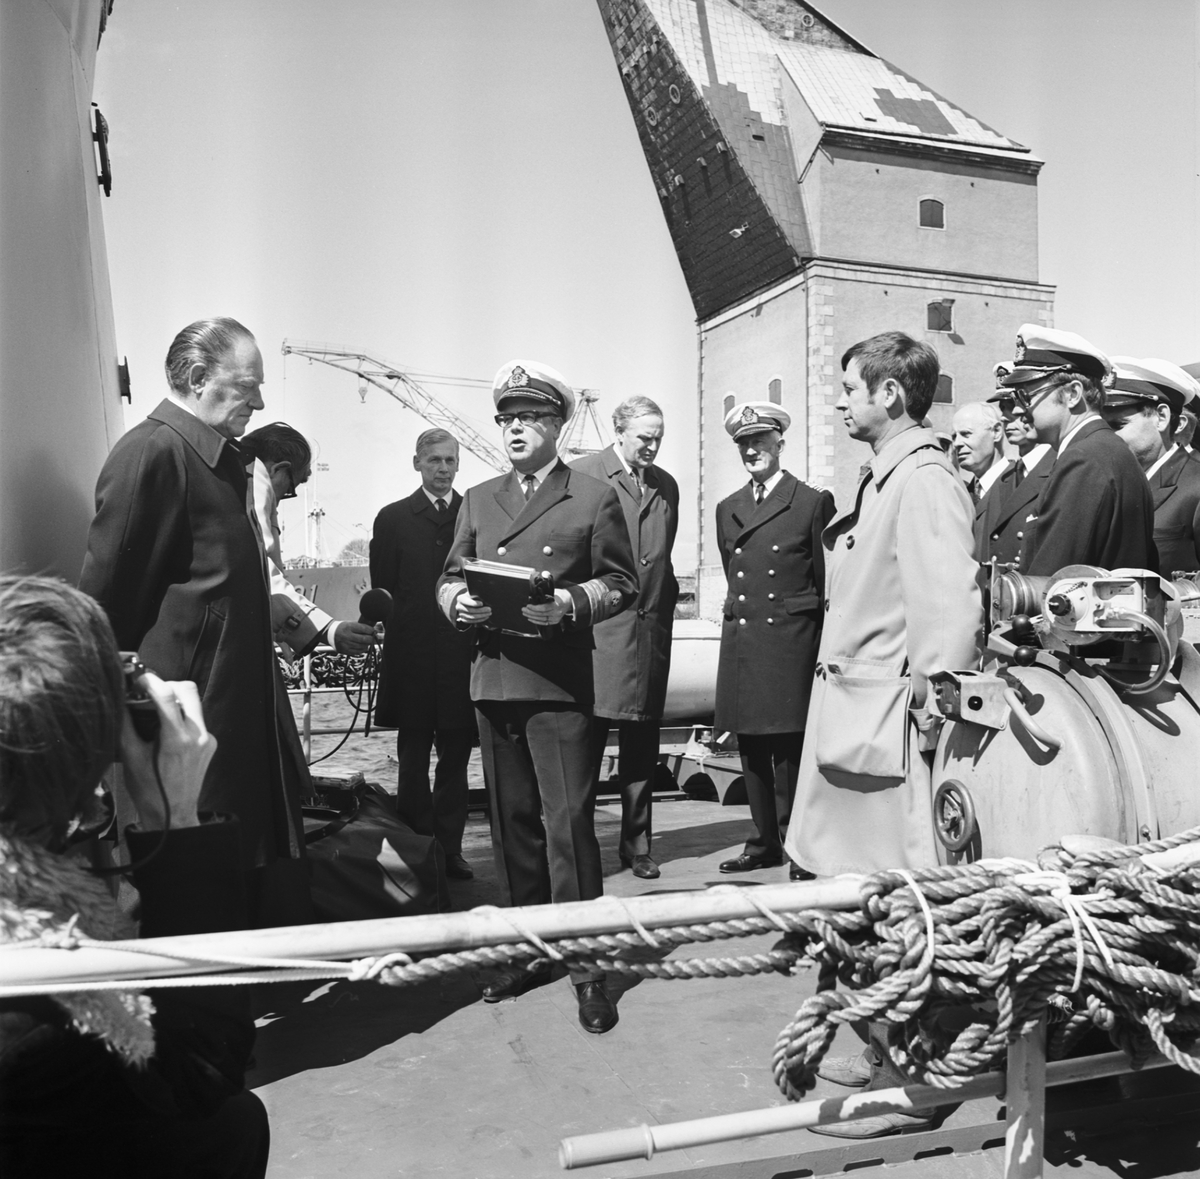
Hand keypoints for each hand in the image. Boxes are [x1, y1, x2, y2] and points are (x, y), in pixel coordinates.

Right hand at [119, 673, 216, 830]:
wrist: (173, 816)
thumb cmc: (151, 792)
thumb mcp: (130, 757)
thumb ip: (126, 725)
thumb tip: (119, 701)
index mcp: (177, 740)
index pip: (167, 696)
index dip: (150, 681)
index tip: (137, 679)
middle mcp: (197, 736)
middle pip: (188, 690)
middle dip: (167, 685)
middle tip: (148, 693)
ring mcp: (207, 739)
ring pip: (194, 703)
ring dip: (174, 701)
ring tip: (153, 713)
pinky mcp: (210, 743)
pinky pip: (196, 719)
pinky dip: (180, 718)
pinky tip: (164, 731)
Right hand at [333, 620, 377, 654]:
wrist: (329, 634)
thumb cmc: (343, 628)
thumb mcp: (350, 623)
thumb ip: (361, 627)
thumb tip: (374, 630)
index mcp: (348, 627)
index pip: (364, 629)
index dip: (371, 630)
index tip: (373, 631)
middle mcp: (347, 636)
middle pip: (365, 639)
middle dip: (371, 638)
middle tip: (372, 637)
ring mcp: (346, 644)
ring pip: (363, 646)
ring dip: (367, 644)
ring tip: (367, 641)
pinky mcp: (345, 651)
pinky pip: (358, 652)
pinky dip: (362, 649)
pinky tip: (362, 646)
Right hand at [455, 592, 491, 624]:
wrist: (469, 602)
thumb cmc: (474, 595)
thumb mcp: (474, 592)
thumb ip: (477, 592)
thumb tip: (486, 592)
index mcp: (460, 598)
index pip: (466, 601)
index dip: (473, 603)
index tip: (482, 603)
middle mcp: (458, 606)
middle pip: (470, 610)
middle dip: (481, 610)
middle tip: (489, 609)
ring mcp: (460, 614)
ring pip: (471, 617)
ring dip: (482, 616)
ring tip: (489, 613)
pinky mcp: (463, 619)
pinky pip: (471, 621)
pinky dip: (479, 620)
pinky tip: (485, 617)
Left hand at [522, 588, 571, 626]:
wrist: (569, 600)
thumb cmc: (559, 595)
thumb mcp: (553, 592)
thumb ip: (545, 595)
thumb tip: (532, 596)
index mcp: (557, 604)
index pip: (544, 608)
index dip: (535, 608)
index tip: (528, 605)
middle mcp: (557, 612)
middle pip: (541, 614)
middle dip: (530, 612)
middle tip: (523, 609)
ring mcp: (557, 618)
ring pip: (542, 619)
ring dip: (531, 617)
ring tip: (525, 613)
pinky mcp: (555, 621)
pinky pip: (544, 623)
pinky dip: (536, 621)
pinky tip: (530, 618)